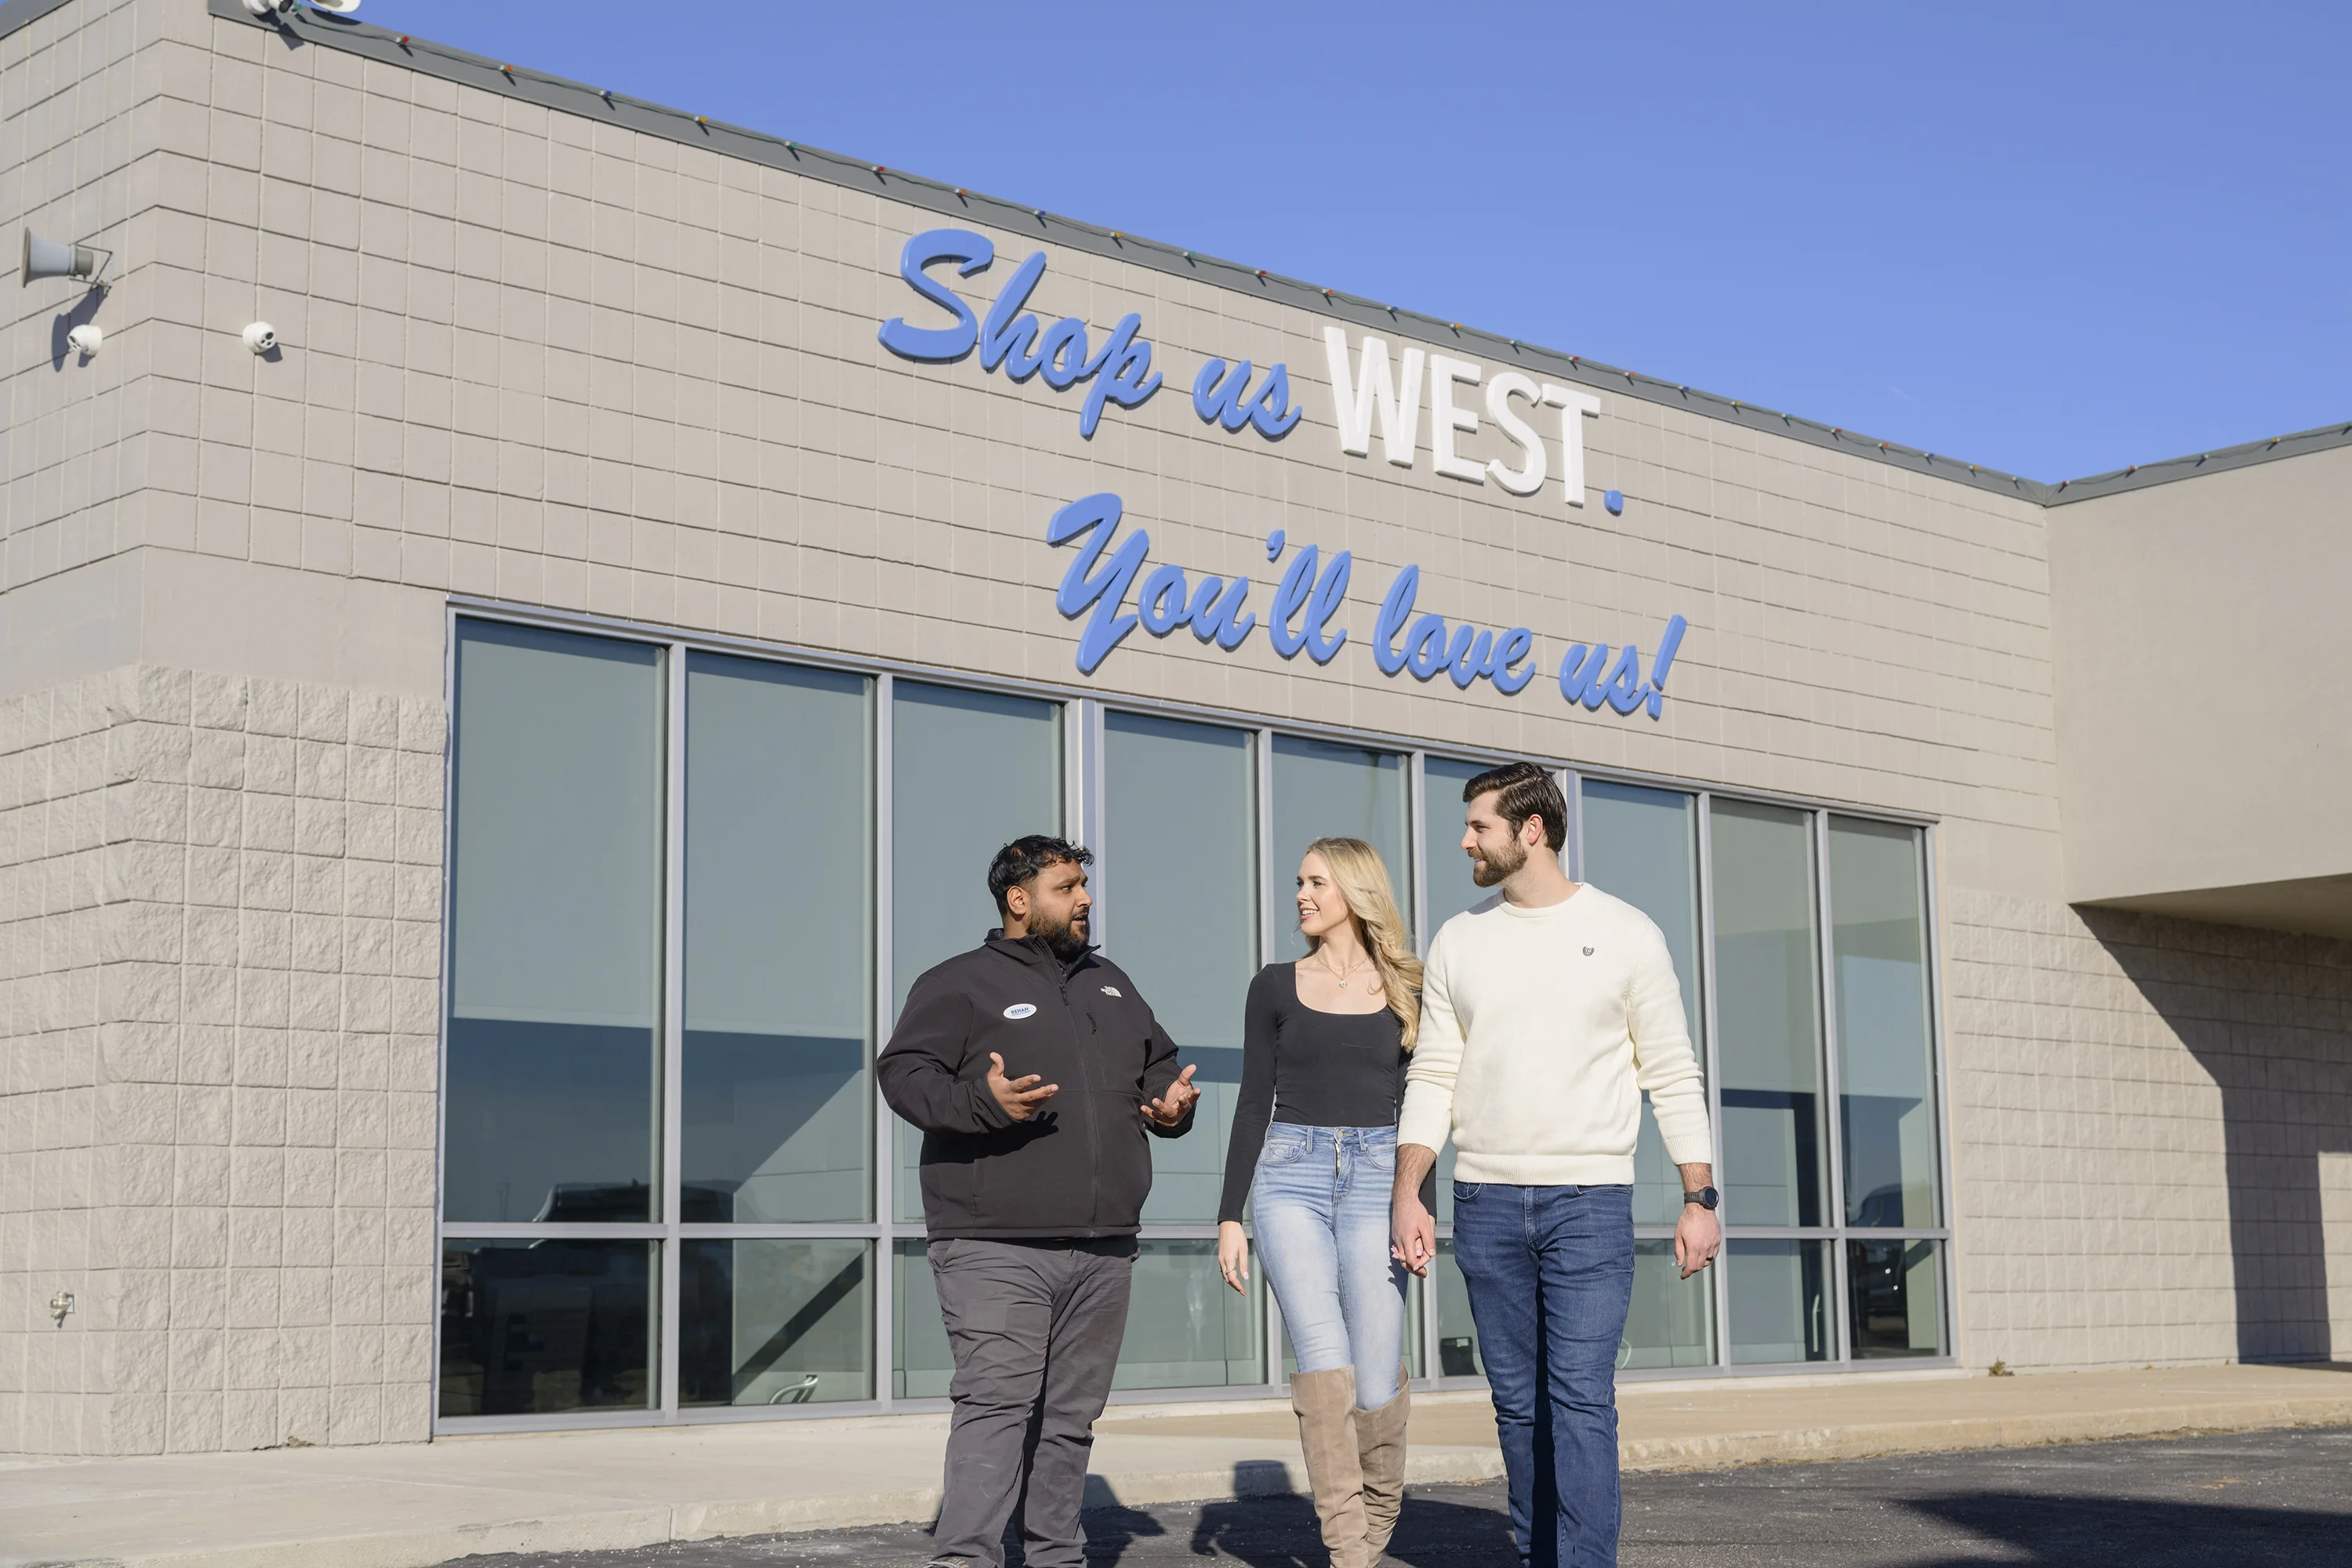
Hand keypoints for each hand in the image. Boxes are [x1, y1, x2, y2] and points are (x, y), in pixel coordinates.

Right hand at [986, 1052, 1057, 1122]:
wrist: (989, 1110)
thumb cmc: (993, 1089)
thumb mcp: (993, 1077)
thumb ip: (997, 1065)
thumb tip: (993, 1053)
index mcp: (1008, 1089)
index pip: (1019, 1085)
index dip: (1028, 1081)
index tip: (1038, 1077)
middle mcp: (1015, 1100)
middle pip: (1030, 1097)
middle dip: (1043, 1092)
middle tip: (1054, 1086)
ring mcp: (1019, 1108)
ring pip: (1034, 1104)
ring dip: (1045, 1097)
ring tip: (1054, 1090)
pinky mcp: (1023, 1115)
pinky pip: (1034, 1109)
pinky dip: (1041, 1102)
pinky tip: (1048, 1096)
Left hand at [1142, 1064, 1198, 1126]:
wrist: (1175, 1112)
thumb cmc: (1180, 1095)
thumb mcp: (1183, 1084)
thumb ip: (1186, 1075)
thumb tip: (1193, 1065)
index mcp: (1189, 1100)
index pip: (1193, 1097)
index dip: (1196, 1094)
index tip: (1198, 1090)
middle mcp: (1182, 1109)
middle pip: (1184, 1107)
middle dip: (1183, 1102)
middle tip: (1180, 1098)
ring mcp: (1173, 1115)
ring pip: (1169, 1113)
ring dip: (1162, 1107)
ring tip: (1155, 1100)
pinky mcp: (1163, 1119)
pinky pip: (1156, 1116)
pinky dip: (1149, 1113)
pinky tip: (1143, 1107)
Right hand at [1216, 1221, 1249, 1293]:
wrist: (1228, 1225)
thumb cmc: (1237, 1235)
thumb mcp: (1243, 1250)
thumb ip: (1244, 1265)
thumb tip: (1245, 1277)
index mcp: (1228, 1260)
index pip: (1232, 1278)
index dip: (1238, 1286)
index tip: (1244, 1291)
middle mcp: (1222, 1260)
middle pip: (1227, 1278)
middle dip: (1234, 1286)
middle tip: (1242, 1291)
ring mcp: (1220, 1258)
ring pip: (1224, 1274)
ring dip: (1231, 1281)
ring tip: (1239, 1285)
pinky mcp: (1220, 1255)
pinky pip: (1223, 1269)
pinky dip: (1228, 1275)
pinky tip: (1233, 1275)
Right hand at [1390, 1142, 1437, 1275]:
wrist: (1403, 1199)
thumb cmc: (1415, 1211)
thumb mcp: (1426, 1225)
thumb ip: (1428, 1241)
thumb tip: (1430, 1255)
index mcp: (1407, 1240)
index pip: (1410, 1260)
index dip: (1417, 1267)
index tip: (1424, 1270)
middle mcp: (1399, 1241)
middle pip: (1404, 1261)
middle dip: (1413, 1269)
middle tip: (1423, 1274)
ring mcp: (1396, 1238)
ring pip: (1401, 1256)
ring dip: (1409, 1262)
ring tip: (1418, 1267)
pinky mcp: (1395, 1235)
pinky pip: (1399, 1249)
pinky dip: (1405, 1255)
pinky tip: (1411, 1255)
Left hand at [1674, 1201, 1720, 1278]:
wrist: (1700, 1208)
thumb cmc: (1688, 1219)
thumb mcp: (1678, 1235)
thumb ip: (1679, 1251)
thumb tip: (1680, 1263)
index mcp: (1694, 1247)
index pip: (1691, 1267)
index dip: (1686, 1273)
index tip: (1683, 1275)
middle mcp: (1705, 1248)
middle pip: (1700, 1266)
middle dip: (1693, 1269)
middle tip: (1687, 1268)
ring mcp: (1713, 1244)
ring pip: (1708, 1261)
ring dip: (1701, 1264)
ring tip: (1695, 1261)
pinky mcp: (1717, 1240)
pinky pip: (1714, 1254)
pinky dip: (1709, 1258)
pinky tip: (1704, 1256)